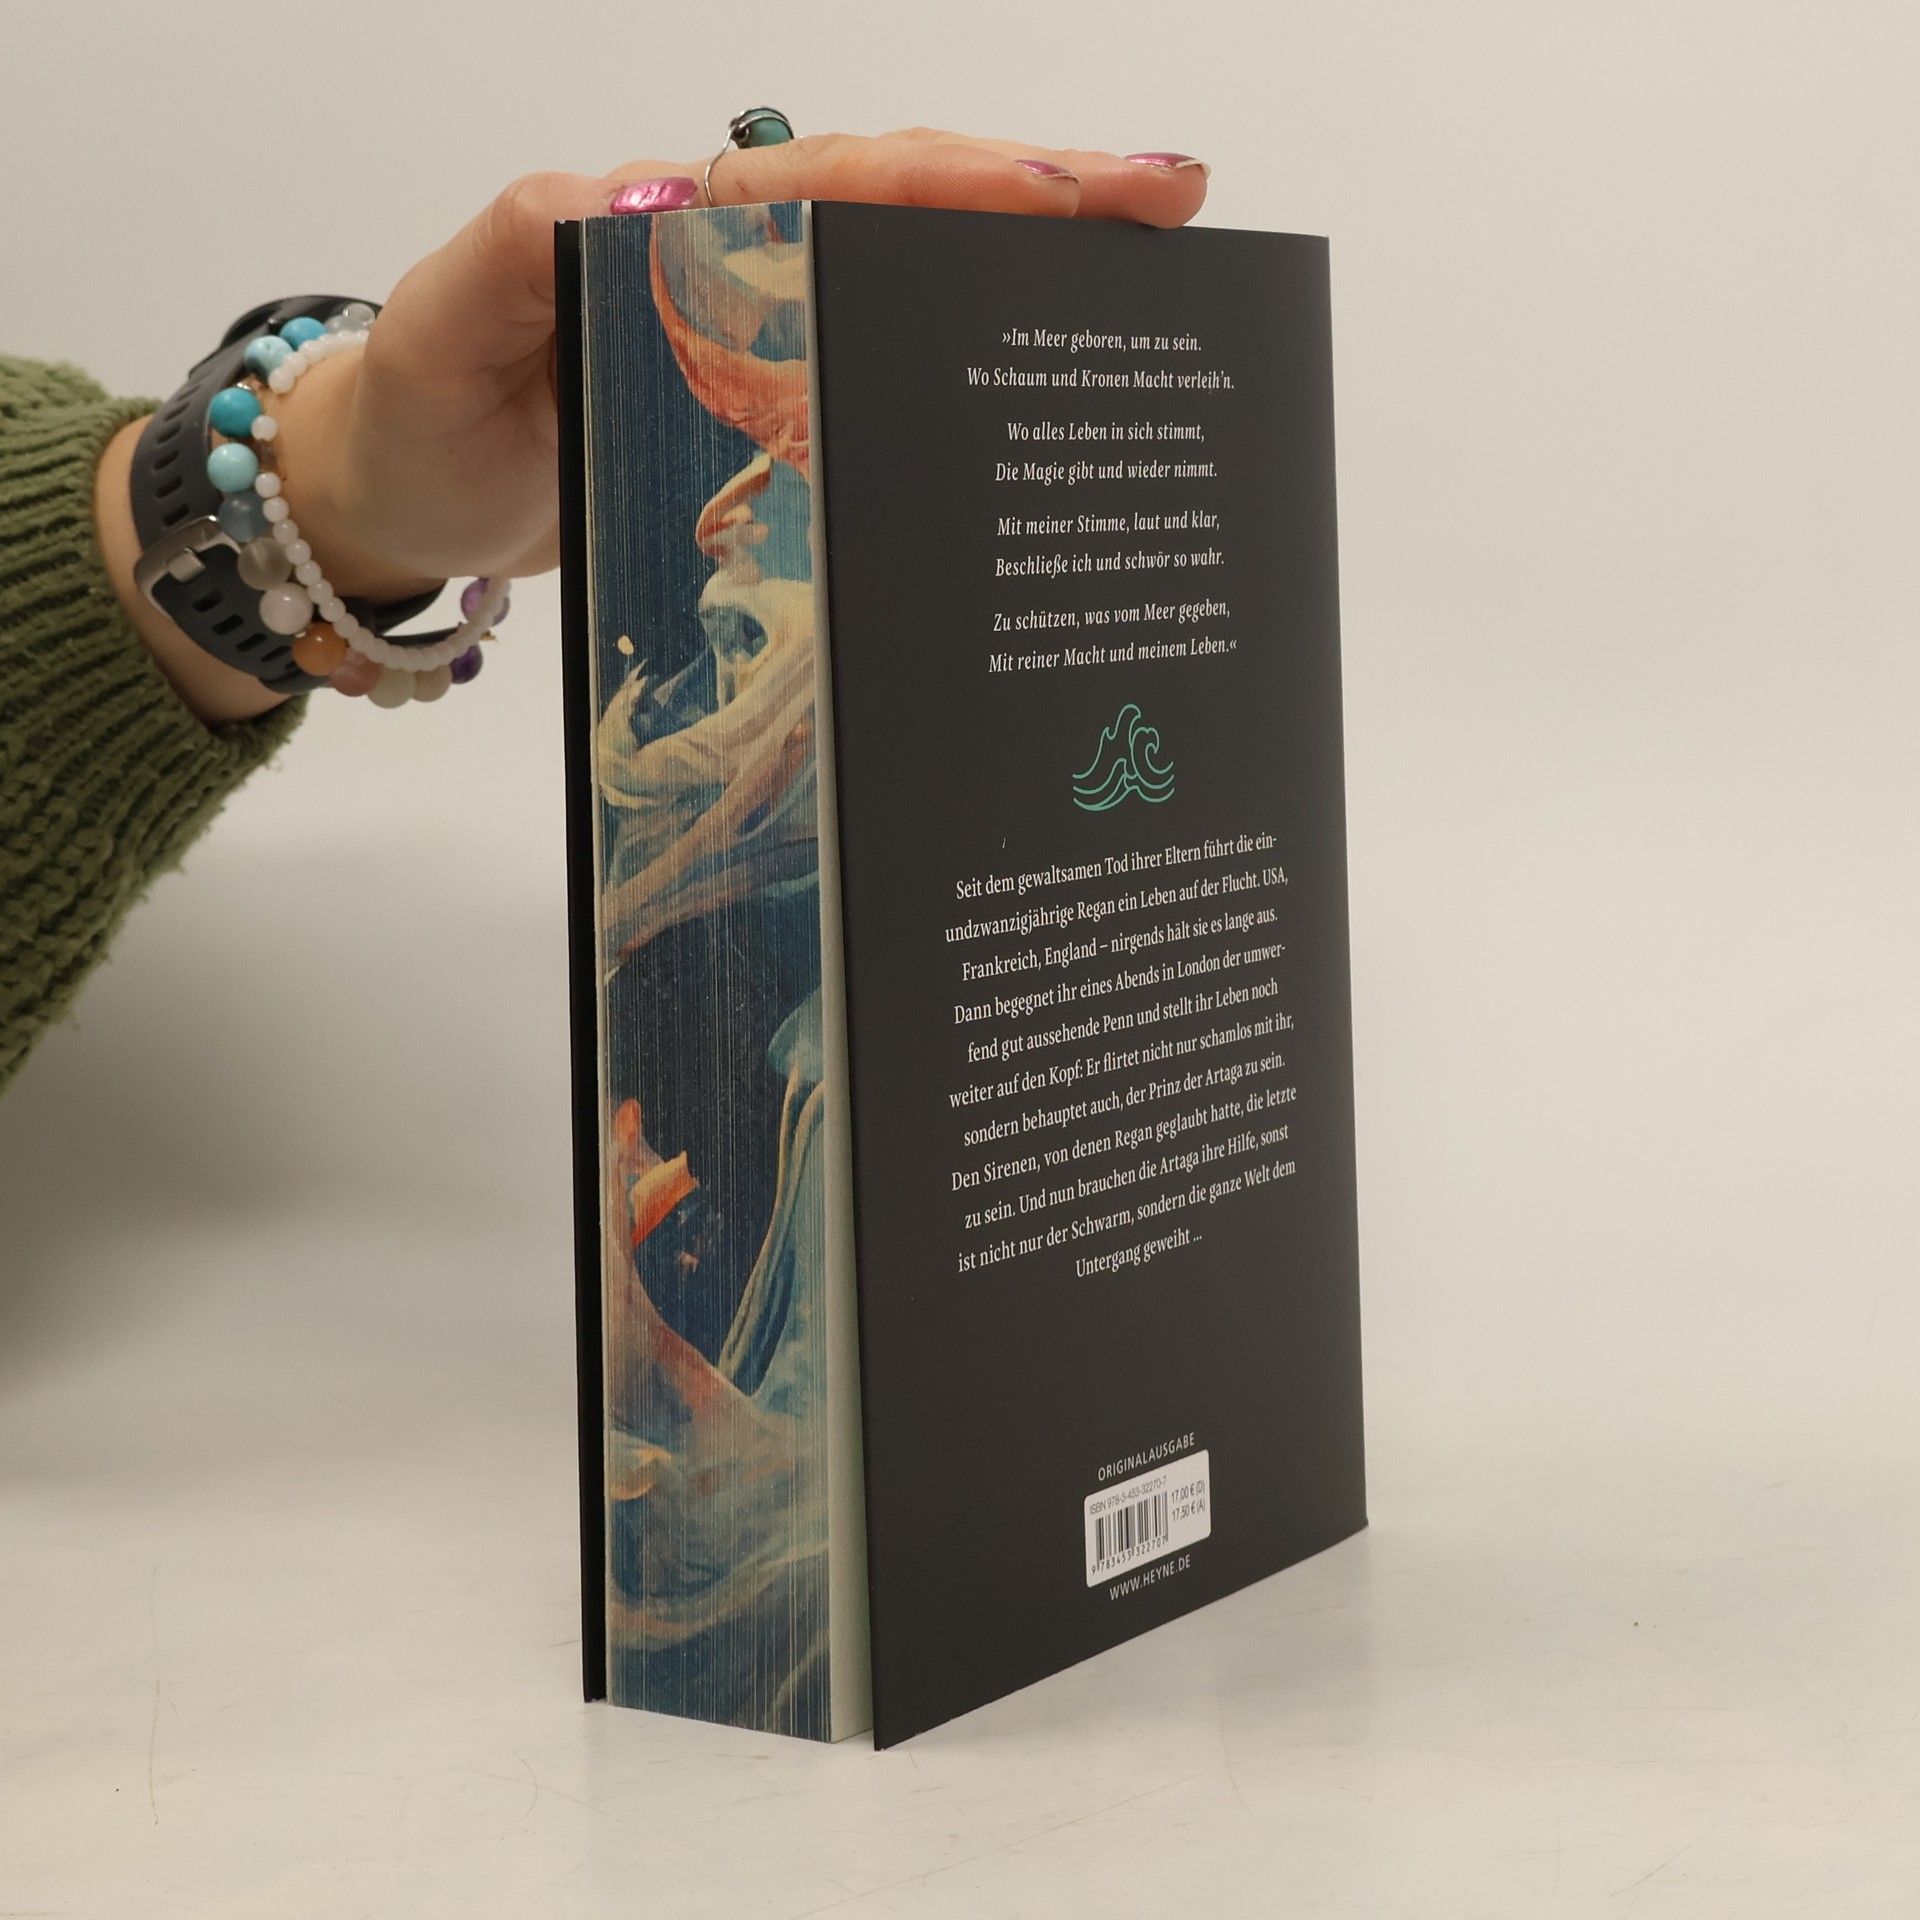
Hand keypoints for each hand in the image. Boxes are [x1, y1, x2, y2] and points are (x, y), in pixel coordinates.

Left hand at [99, 130, 1209, 723]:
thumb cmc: (419, 408)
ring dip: (1025, 290)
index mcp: (678, 228)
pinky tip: (1033, 407)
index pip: (846, 182)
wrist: (396, 497)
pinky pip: (875, 390)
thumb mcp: (451, 315)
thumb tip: (654, 208)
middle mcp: (737, 274)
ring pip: (908, 297)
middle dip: (1043, 204)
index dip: (969, 178)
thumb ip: (529, 247)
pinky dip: (958, 387)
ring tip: (1148, 291)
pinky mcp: (761, 426)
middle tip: (1174, 206)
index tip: (1090, 184)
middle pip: (907, 217)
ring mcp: (757, 350)